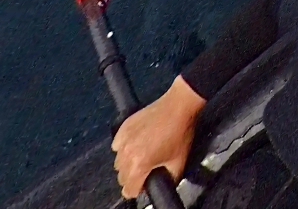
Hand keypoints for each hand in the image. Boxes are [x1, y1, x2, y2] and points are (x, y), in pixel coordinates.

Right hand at [112, 76, 206, 198]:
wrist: (178, 107)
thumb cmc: (181, 134)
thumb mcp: (179, 163)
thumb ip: (169, 179)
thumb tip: (163, 185)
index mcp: (140, 165)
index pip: (129, 190)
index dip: (138, 191)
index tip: (144, 186)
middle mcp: (127, 154)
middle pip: (122, 177)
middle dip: (132, 178)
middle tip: (145, 171)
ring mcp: (123, 139)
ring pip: (118, 162)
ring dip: (127, 163)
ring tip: (142, 156)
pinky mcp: (122, 127)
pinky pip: (116, 145)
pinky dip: (123, 148)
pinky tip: (136, 143)